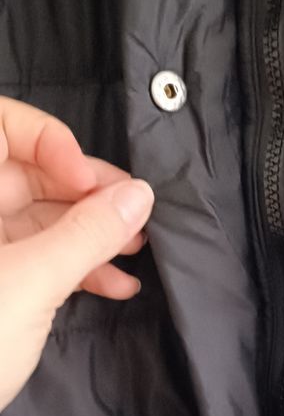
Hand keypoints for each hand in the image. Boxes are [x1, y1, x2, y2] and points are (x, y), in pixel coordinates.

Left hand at [0, 97, 154, 410]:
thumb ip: (87, 235)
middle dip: (88, 193)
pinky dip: (79, 269)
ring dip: (93, 234)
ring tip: (138, 250)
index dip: (49, 141)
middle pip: (29, 174)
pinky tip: (117, 287)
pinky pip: (40, 259)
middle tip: (136, 214)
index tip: (90, 180)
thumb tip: (138, 194)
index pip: (0, 128)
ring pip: (41, 220)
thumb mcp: (29, 285)